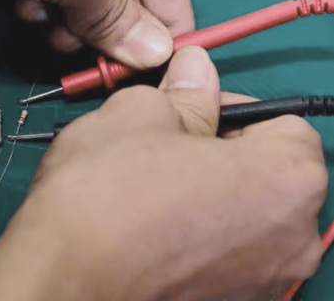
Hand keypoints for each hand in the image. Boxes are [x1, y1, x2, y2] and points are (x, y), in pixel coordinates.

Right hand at [0, 46, 326, 300]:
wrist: (63, 277)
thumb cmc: (105, 196)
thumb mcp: (140, 114)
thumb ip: (184, 92)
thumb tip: (196, 74)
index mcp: (288, 180)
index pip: (284, 122)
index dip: (229, 108)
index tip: (188, 111)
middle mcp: (291, 239)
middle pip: (264, 173)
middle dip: (217, 153)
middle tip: (163, 147)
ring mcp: (260, 281)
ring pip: (240, 215)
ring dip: (204, 195)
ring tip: (148, 190)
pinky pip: (219, 254)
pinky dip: (192, 236)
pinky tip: (146, 228)